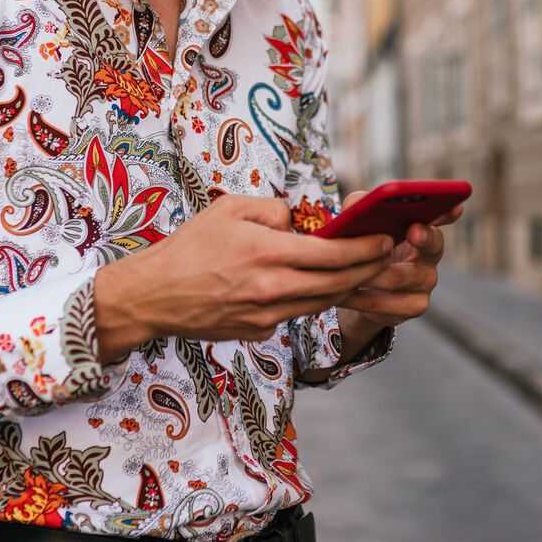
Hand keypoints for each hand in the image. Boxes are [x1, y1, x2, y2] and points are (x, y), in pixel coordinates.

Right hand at [93, 195, 393, 357]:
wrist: (154, 295)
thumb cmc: (190, 246)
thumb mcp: (229, 209)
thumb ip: (273, 210)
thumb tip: (302, 223)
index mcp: (266, 253)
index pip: (332, 254)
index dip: (365, 249)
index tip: (384, 239)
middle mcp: (270, 288)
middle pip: (337, 284)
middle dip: (369, 269)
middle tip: (386, 256)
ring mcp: (266, 315)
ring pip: (322, 302)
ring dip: (347, 287)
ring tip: (363, 270)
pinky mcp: (258, 332)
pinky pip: (297, 314)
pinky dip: (313, 299)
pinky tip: (321, 285)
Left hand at [333, 190, 464, 327]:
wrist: (357, 292)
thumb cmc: (362, 249)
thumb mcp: (359, 224)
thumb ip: (360, 207)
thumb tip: (360, 206)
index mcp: (421, 229)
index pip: (443, 216)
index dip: (449, 212)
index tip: (455, 206)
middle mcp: (430, 256)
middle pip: (432, 245)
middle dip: (422, 237)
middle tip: (413, 230)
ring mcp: (425, 283)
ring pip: (397, 277)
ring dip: (369, 272)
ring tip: (346, 268)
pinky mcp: (413, 307)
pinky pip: (384, 302)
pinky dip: (360, 297)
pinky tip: (342, 293)